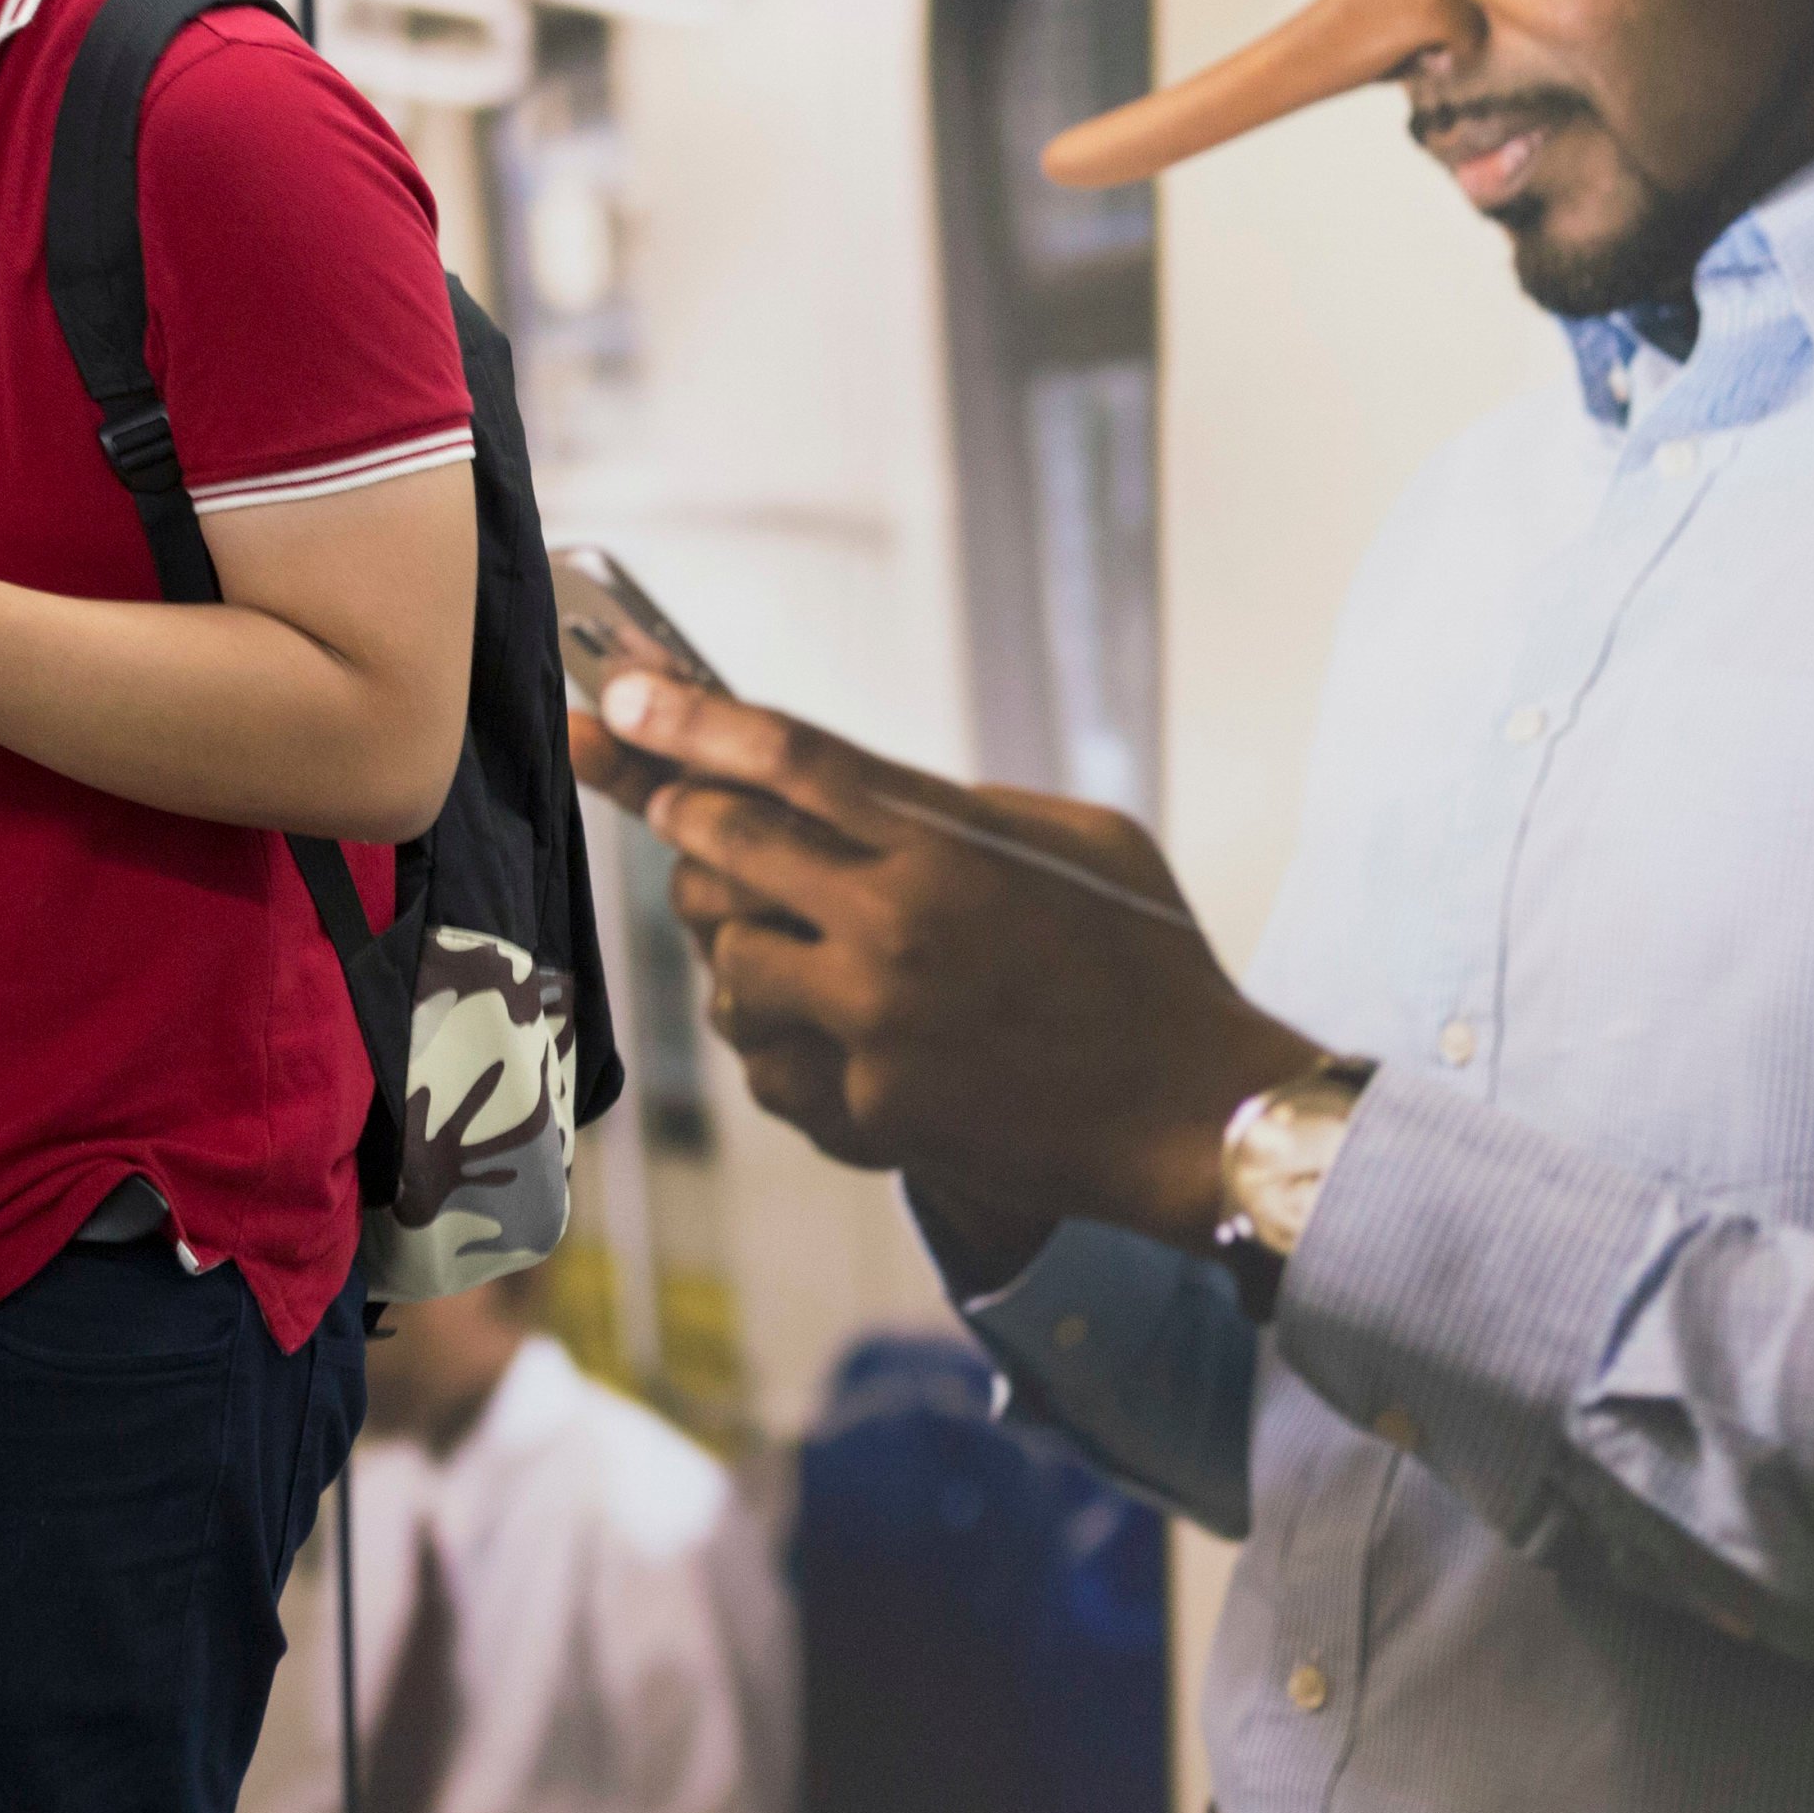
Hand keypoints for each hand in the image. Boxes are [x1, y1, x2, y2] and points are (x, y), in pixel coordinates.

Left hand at [588, 672, 1325, 1248]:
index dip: (686, 721)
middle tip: (666, 798)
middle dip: (676, 811)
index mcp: (949, 848)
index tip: (619, 697)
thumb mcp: (1083, 843)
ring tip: (784, 932)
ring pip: (727, 962)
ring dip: (736, 938)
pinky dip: (777, 1038)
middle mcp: (895, 931)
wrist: (1194, 1114)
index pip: (786, 758)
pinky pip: (765, 1063)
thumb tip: (859, 791)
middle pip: (725, 847)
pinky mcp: (868, 1111)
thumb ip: (962, 809)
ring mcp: (874, 1029)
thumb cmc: (1151, 964)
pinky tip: (821, 1028)